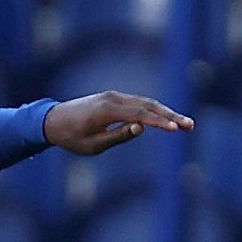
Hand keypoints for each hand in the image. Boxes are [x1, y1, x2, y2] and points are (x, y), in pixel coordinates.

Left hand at [43, 90, 194, 155]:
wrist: (51, 120)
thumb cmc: (70, 137)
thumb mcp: (92, 145)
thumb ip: (118, 136)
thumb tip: (141, 128)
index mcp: (106, 110)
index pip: (139, 115)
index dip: (159, 122)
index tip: (175, 129)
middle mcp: (112, 99)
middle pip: (148, 105)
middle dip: (170, 116)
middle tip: (190, 126)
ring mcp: (113, 96)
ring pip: (145, 102)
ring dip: (165, 112)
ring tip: (184, 125)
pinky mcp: (113, 98)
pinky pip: (137, 103)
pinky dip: (154, 110)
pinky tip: (167, 120)